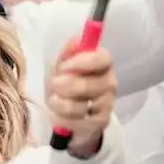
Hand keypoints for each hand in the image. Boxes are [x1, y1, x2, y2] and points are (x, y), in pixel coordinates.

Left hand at [46, 37, 116, 157]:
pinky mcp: (101, 123)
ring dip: (60, 104)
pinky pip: (78, 123)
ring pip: (80, 106)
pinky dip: (62, 119)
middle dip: (64, 86)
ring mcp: (107, 105)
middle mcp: (109, 83)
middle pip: (89, 85)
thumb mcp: (63, 64)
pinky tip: (58, 115)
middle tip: (54, 84)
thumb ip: (68, 52)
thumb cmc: (66, 80)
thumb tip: (76, 40)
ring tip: (55, 100)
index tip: (64, 66)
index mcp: (102, 64)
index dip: (82, 62)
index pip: (103, 59)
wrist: (71, 111)